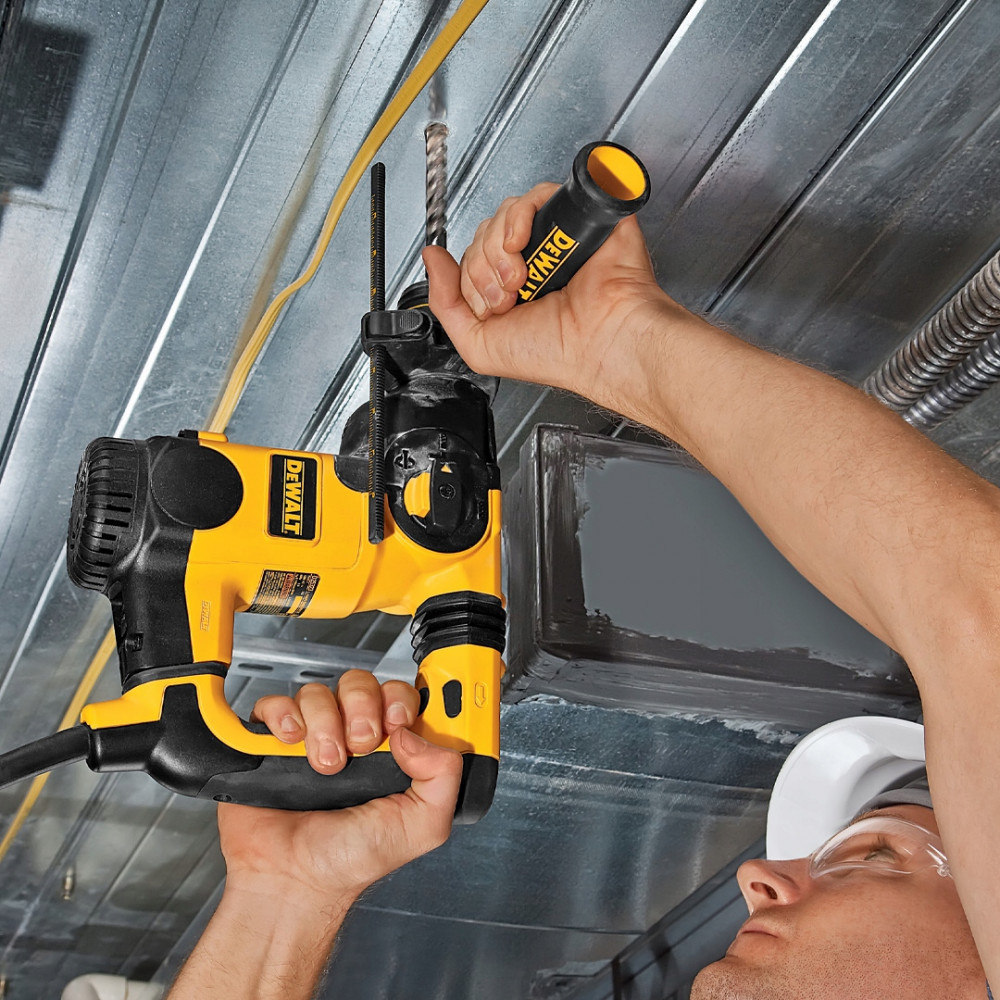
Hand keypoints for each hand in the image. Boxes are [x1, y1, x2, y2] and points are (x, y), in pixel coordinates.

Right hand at [216, 671, 462, 904]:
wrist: (294, 882)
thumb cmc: (352, 860)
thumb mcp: (422, 826)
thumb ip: (443, 777)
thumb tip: (417, 734)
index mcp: (392, 750)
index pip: (402, 696)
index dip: (403, 699)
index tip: (400, 720)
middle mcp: (353, 737)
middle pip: (361, 684)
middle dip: (363, 709)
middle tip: (362, 746)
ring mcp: (313, 736)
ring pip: (320, 692)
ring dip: (324, 725)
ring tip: (327, 766)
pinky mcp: (273, 741)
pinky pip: (276, 703)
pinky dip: (284, 717)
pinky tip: (292, 744)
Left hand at [423, 184, 684, 412]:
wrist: (598, 343)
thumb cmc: (554, 354)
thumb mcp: (478, 344)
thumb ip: (445, 303)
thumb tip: (431, 259)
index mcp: (513, 291)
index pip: (471, 262)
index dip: (469, 280)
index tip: (491, 306)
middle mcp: (533, 263)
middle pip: (484, 235)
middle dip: (482, 267)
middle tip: (506, 295)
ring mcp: (554, 239)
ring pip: (504, 215)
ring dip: (498, 247)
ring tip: (519, 278)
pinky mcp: (574, 218)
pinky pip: (536, 197)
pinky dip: (518, 216)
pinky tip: (522, 243)